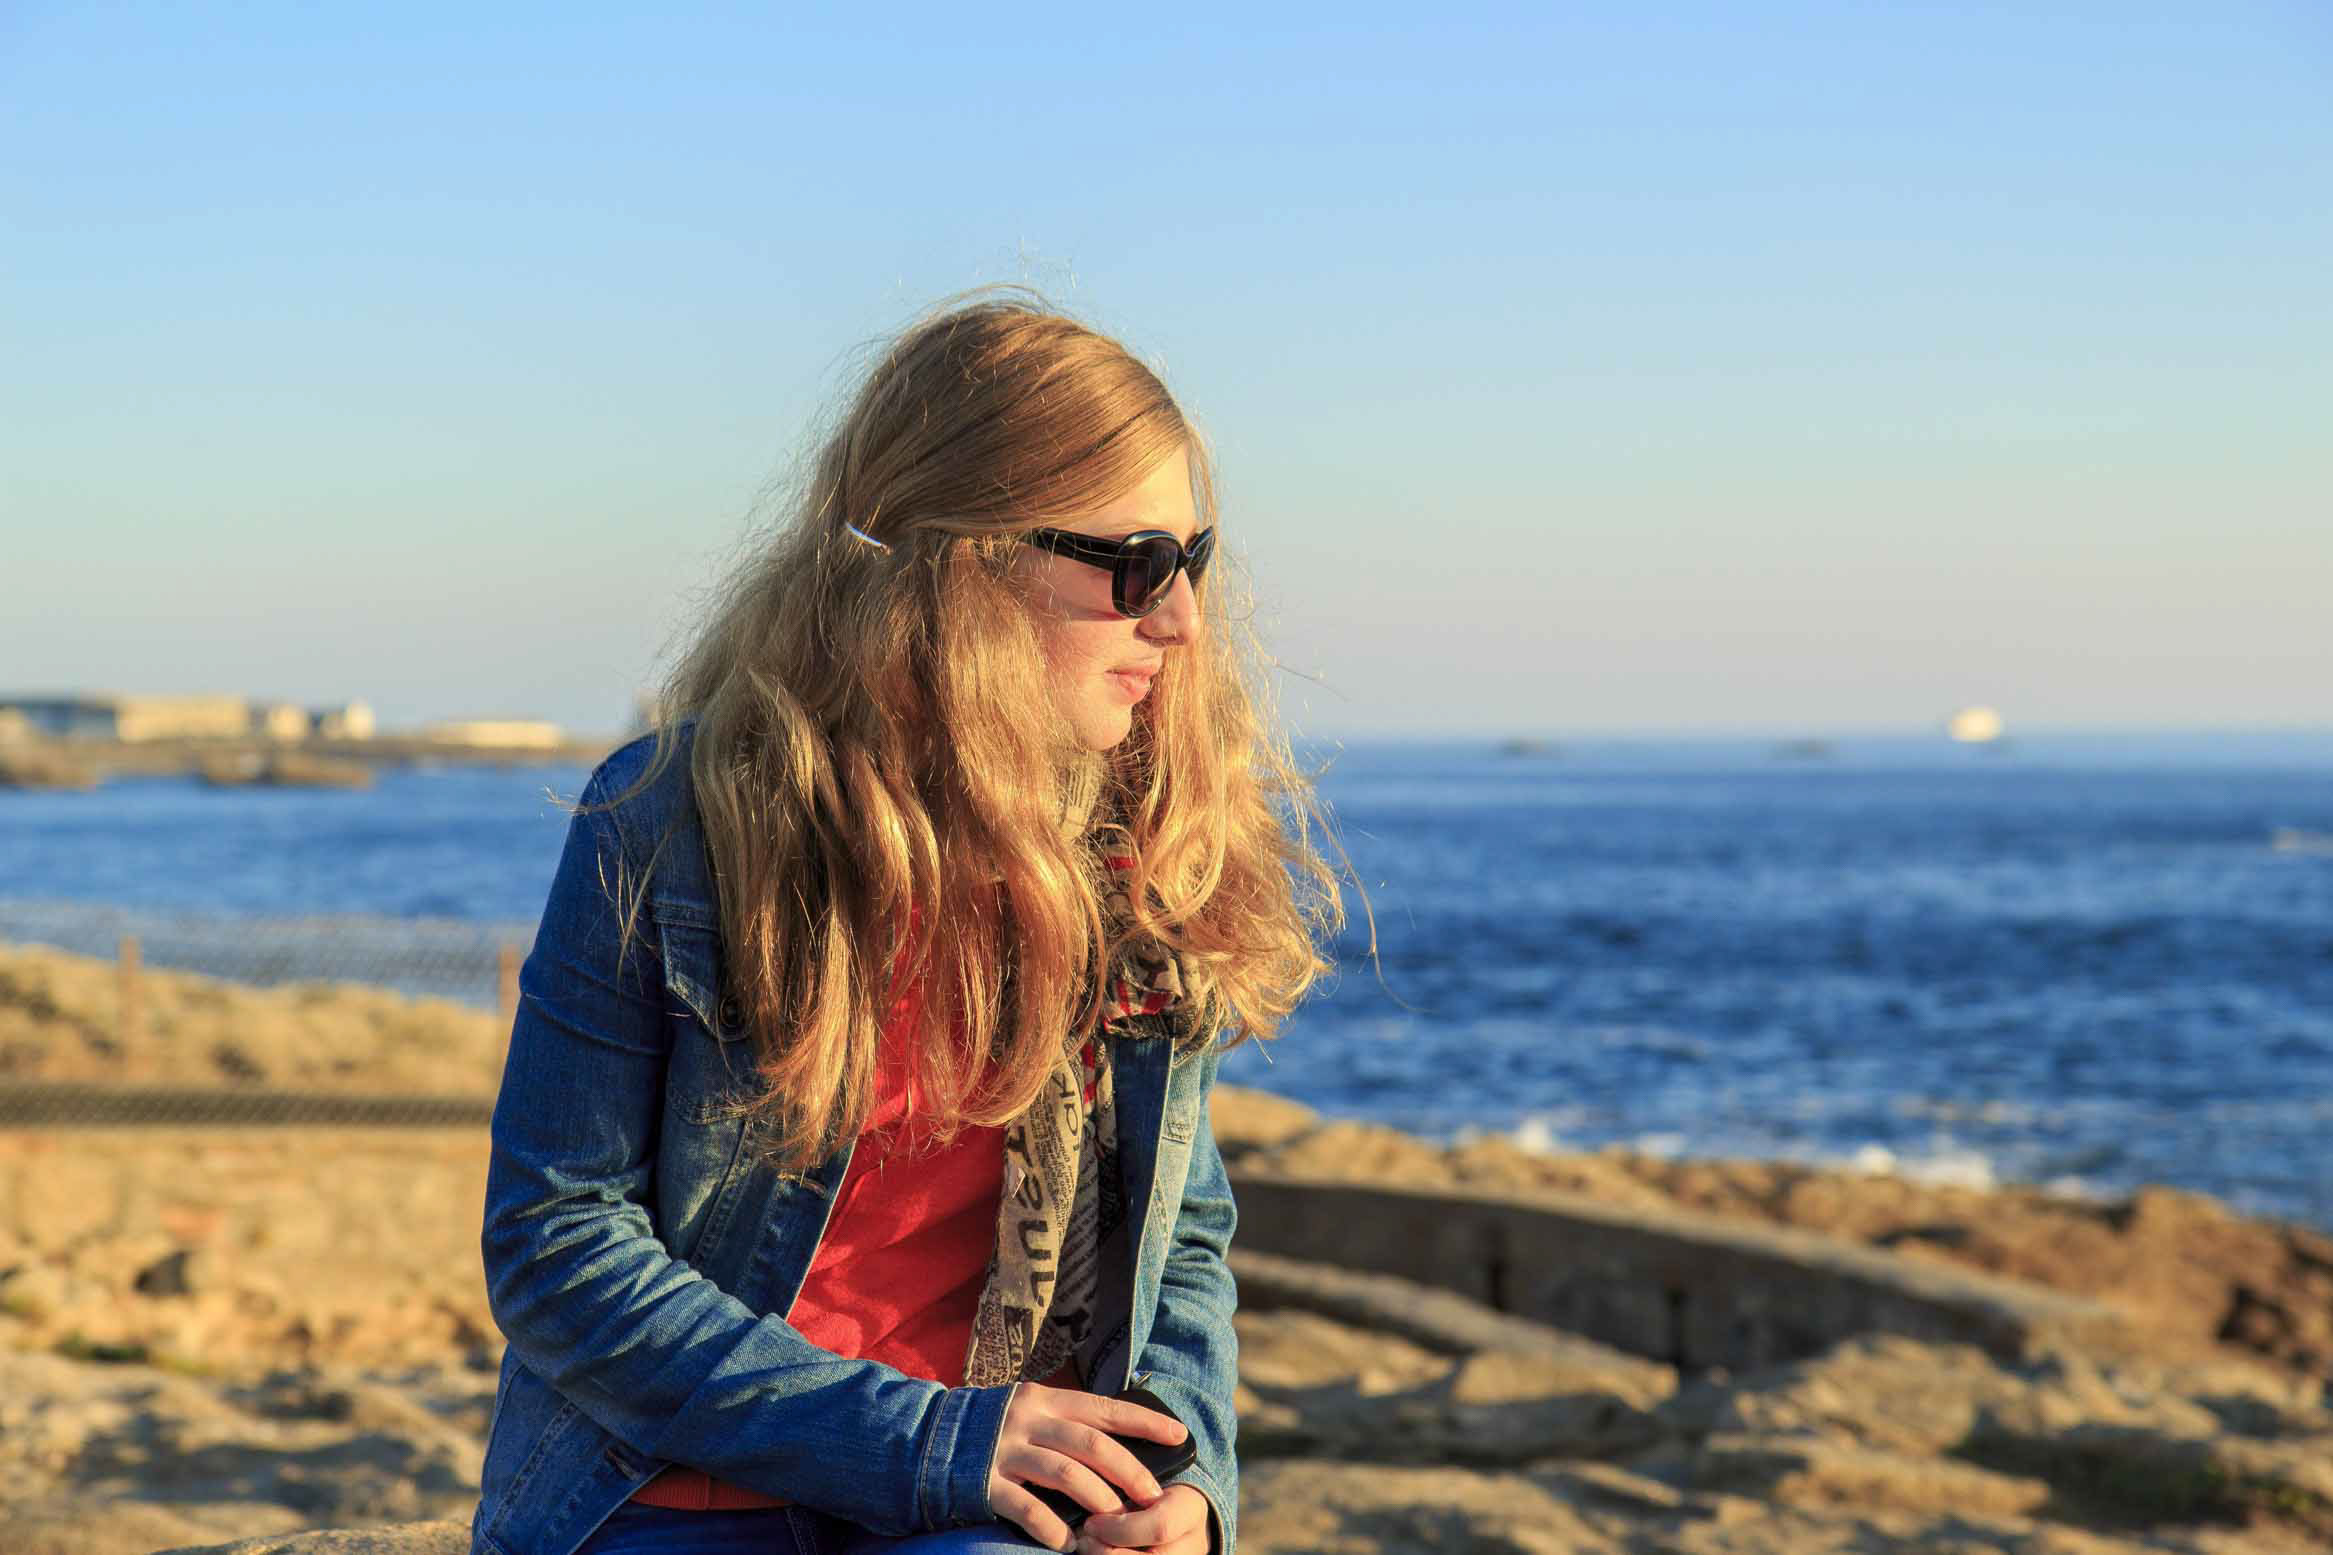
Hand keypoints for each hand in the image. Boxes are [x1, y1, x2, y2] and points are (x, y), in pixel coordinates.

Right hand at [987, 1382, 1189, 1551]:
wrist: (924, 1441)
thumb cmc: (989, 1430)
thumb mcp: (1027, 1412)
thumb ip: (1064, 1423)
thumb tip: (1115, 1442)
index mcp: (1044, 1399)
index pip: (1104, 1408)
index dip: (1144, 1421)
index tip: (1180, 1436)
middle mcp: (1028, 1420)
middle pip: (1090, 1443)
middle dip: (1128, 1470)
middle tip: (1152, 1495)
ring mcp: (1005, 1450)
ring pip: (1064, 1473)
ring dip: (1097, 1499)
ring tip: (1117, 1523)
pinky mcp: (985, 1482)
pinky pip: (1026, 1507)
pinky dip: (1051, 1526)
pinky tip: (1068, 1543)